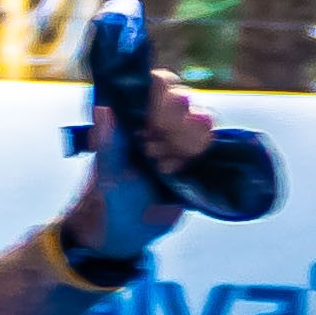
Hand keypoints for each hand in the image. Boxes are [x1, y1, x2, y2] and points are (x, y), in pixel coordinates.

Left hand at [61, 52, 224, 274]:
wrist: (127, 231)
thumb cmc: (109, 196)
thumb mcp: (107, 172)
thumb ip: (109, 142)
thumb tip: (104, 107)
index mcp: (134, 114)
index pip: (157, 83)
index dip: (162, 94)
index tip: (154, 120)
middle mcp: (159, 120)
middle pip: (183, 100)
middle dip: (174, 126)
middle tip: (153, 151)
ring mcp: (180, 139)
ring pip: (202, 122)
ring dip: (186, 144)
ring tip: (162, 167)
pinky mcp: (197, 160)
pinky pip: (212, 146)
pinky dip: (198, 157)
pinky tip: (178, 172)